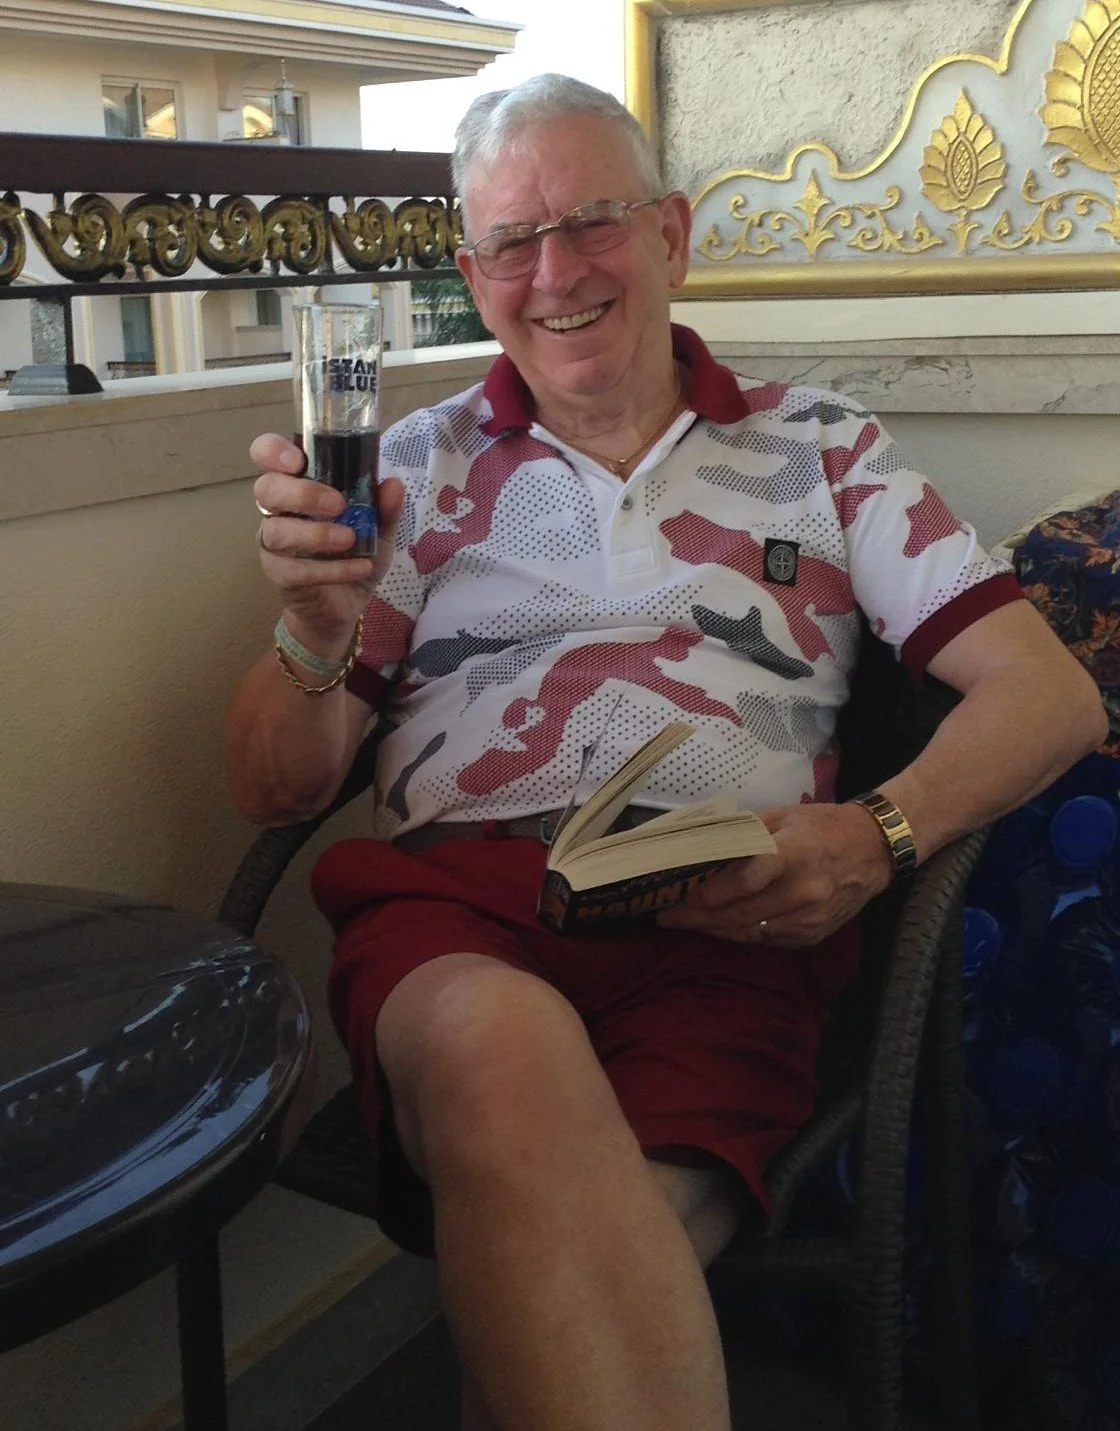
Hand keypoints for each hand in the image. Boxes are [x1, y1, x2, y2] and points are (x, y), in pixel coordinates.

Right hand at [250, 432, 403, 646]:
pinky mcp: (279, 575)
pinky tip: (360, 568)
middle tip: (338, 505)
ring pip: (277, 531)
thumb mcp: (379, 529)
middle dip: (302, 494)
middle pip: (266, 489)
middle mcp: (278, 510)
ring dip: (316, 534)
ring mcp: (274, 543)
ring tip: (350, 540)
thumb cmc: (354, 553)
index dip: (273, 452)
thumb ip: (385, 508)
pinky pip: (295, 570)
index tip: (298, 460)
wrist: (347, 603)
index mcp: (297, 484)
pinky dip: (331, 569)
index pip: (267, 456)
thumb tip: (393, 484)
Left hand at [656, 801, 894, 946]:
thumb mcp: (782, 817)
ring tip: (686, 923)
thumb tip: (701, 846)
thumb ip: (744, 833)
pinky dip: (740, 934)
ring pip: (749, 932)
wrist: (874, 850)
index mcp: (792, 855)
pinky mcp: (812, 935)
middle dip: (699, 917)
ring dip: (714, 929)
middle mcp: (802, 892)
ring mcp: (808, 918)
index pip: (744, 882)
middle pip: (739, 913)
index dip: (709, 893)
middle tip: (668, 916)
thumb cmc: (823, 826)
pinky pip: (766, 940)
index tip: (681, 895)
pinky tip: (720, 927)